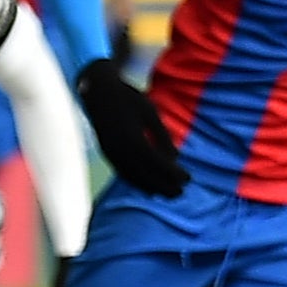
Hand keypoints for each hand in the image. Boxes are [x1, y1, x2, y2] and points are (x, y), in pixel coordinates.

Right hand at [75, 60, 186, 196]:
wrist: (98, 92)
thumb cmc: (129, 99)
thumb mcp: (150, 113)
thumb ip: (162, 136)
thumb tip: (175, 157)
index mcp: (134, 139)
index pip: (158, 163)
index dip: (174, 173)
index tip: (188, 178)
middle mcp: (120, 150)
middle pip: (146, 175)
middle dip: (165, 185)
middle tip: (181, 192)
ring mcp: (111, 153)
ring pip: (133, 177)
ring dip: (151, 188)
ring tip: (168, 194)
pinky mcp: (106, 154)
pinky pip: (123, 173)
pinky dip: (137, 183)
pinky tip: (149, 188)